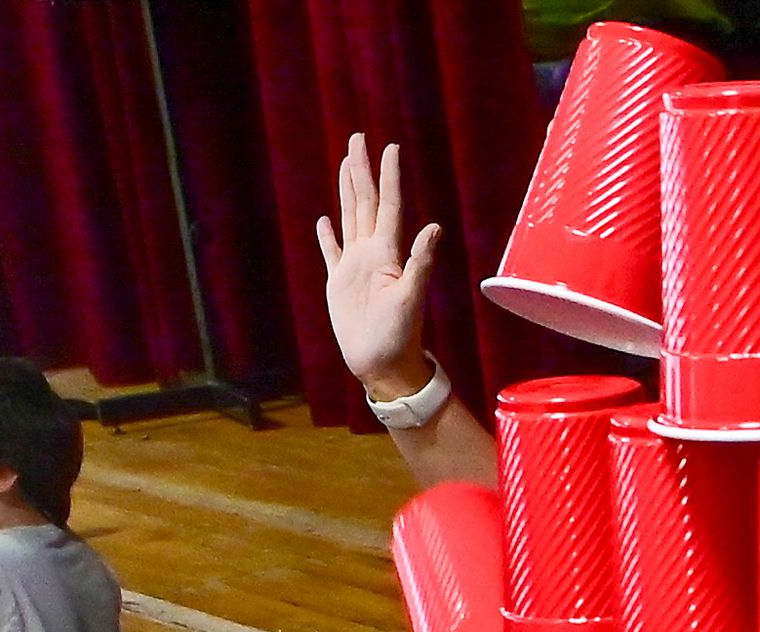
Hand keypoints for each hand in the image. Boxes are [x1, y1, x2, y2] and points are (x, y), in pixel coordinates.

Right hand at [317, 135, 441, 401]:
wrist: (383, 364)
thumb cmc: (399, 336)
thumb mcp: (410, 297)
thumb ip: (420, 262)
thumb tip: (434, 227)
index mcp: (386, 254)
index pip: (388, 206)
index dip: (388, 176)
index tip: (389, 147)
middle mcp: (371, 253)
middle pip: (365, 203)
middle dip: (362, 170)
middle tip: (358, 138)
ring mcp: (354, 266)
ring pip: (350, 218)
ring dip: (348, 190)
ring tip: (346, 164)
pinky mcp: (339, 282)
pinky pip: (332, 251)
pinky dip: (328, 235)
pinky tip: (324, 219)